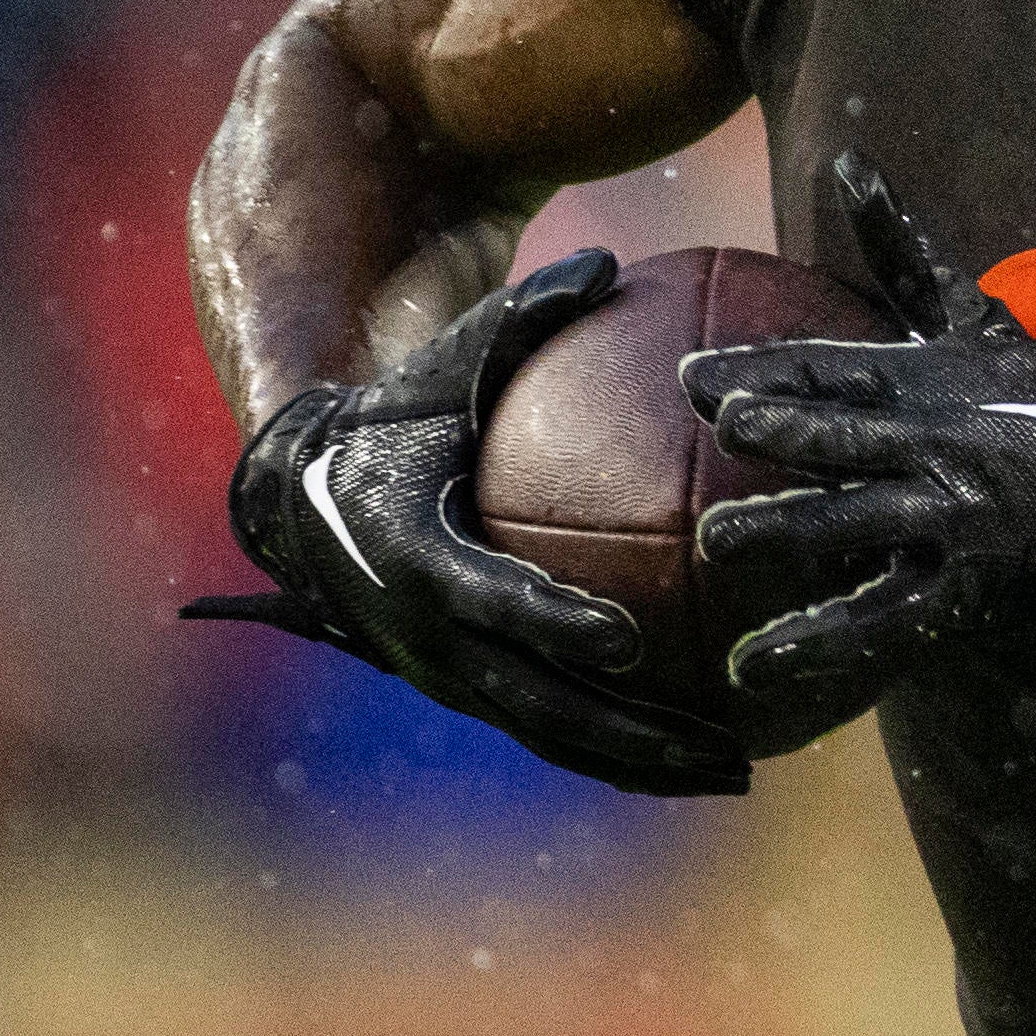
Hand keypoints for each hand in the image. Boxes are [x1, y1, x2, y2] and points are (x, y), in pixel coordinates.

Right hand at [182, 248, 749, 797]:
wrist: (299, 496)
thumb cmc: (388, 418)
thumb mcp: (439, 370)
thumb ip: (516, 321)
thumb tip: (603, 260)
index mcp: (414, 555)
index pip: (493, 598)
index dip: (555, 621)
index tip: (625, 639)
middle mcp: (426, 634)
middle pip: (538, 700)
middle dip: (628, 730)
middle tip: (718, 744)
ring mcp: (446, 673)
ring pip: (553, 731)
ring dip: (641, 759)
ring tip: (735, 774)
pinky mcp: (466, 688)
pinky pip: (550, 726)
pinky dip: (619, 748)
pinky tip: (700, 758)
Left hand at [681, 153, 1035, 706]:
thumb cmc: (1032, 397)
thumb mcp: (972, 315)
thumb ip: (902, 249)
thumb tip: (850, 164)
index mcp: (927, 383)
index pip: (838, 372)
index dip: (769, 372)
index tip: (694, 378)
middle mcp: (934, 447)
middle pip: (851, 437)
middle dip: (786, 431)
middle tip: (721, 424)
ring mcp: (946, 520)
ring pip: (859, 524)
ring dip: (791, 530)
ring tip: (717, 541)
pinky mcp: (954, 587)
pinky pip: (879, 616)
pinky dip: (818, 641)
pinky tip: (755, 662)